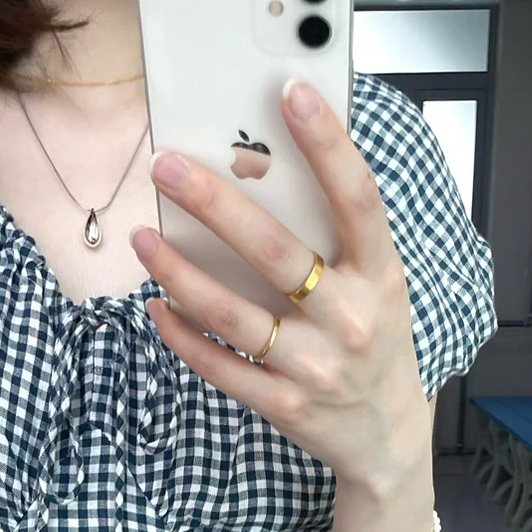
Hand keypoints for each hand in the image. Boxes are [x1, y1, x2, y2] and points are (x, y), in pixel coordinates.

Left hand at [131, 79, 431, 498]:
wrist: (388, 439)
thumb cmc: (375, 342)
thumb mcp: (379, 286)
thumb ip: (336, 237)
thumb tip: (266, 169)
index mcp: (381, 275)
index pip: (357, 198)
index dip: (327, 144)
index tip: (290, 92)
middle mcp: (351, 319)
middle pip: (276, 252)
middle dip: (215, 204)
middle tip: (166, 166)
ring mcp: (315, 367)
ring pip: (232, 313)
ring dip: (179, 272)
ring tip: (143, 237)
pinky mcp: (284, 405)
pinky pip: (219, 366)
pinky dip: (182, 336)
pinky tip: (156, 305)